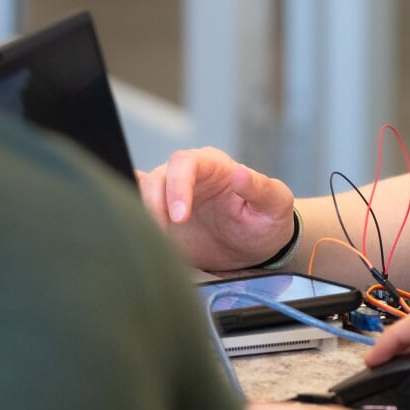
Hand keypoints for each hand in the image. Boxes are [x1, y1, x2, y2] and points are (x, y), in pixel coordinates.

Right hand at [136, 146, 296, 271]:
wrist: (257, 247)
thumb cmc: (268, 219)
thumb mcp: (275, 204)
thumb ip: (261, 188)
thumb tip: (240, 172)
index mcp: (213, 165)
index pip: (184, 163)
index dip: (177, 186)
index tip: (180, 217)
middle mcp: (187, 177)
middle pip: (156, 179)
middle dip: (154, 204)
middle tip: (164, 234)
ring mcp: (171, 198)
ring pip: (143, 195)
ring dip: (144, 217)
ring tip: (157, 242)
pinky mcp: (162, 218)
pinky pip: (139, 209)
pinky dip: (133, 218)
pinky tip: (134, 232)